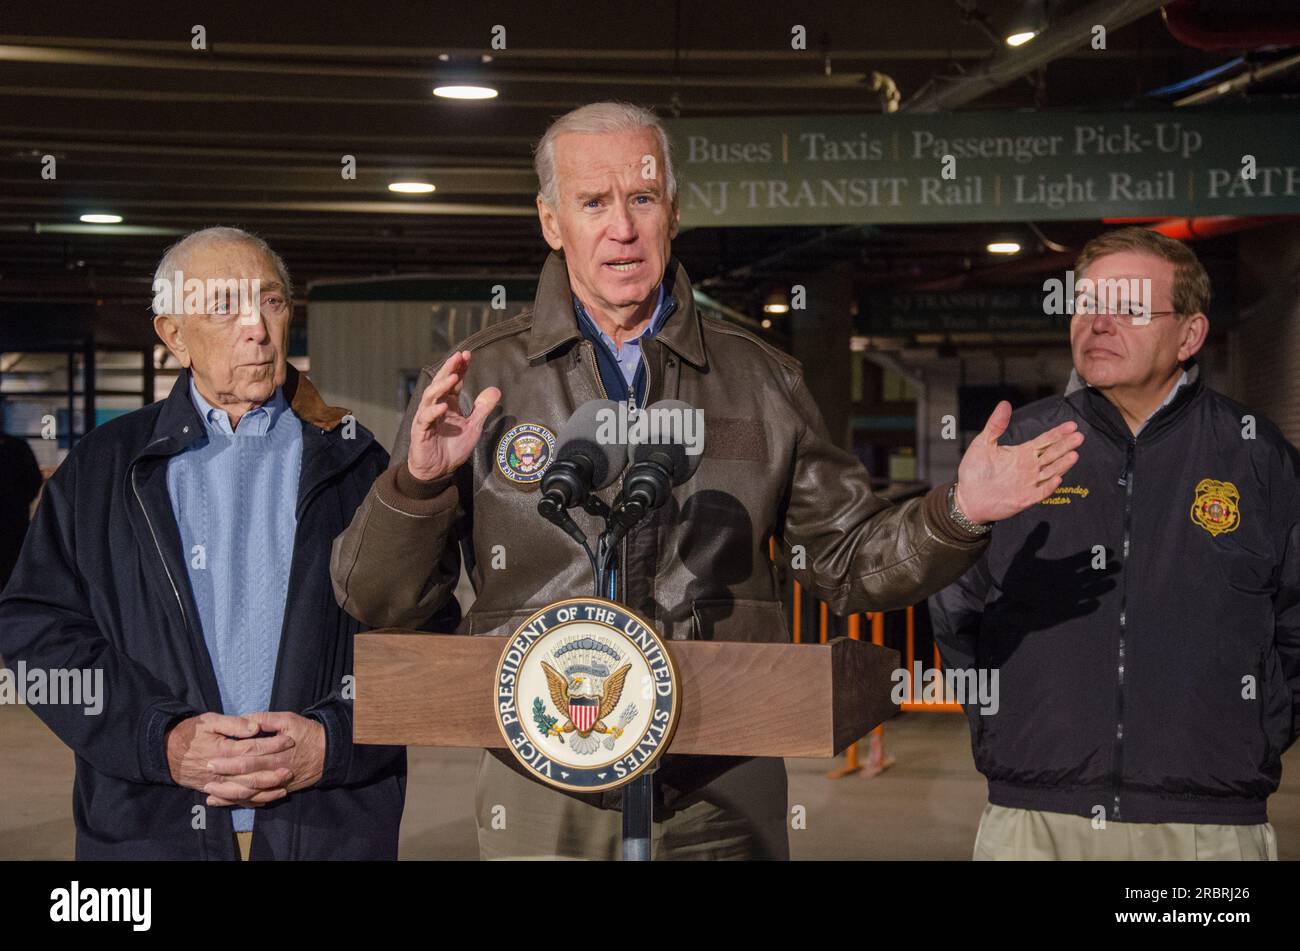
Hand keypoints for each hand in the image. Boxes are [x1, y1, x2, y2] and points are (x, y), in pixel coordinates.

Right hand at [165, 712, 295, 806]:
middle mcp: (220, 770)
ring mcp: (216, 783)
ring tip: (283, 788)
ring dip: (265, 791)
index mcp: (222, 750)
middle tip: (290, 769)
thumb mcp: (210, 721)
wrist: (166, 751)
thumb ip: (233, 724)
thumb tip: (255, 727)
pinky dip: (250, 802)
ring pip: (244, 792)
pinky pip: (233, 800)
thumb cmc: (190, 732)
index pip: (252, 749)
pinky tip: (264, 800)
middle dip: (272, 773)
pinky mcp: (213, 790)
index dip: (272, 745)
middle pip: (251, 775)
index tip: (289, 740)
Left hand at [202, 711, 325, 806]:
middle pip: (246, 777)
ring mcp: (277, 783)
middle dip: (224, 778)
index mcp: (276, 752)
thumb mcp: (290, 720)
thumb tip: (247, 720)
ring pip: (250, 793)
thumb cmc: (308, 733)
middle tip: (206, 776)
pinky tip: (226, 803)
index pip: (248, 757)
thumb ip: (267, 719)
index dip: (229, 760)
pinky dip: (241, 802)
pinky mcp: (279, 790)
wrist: (329, 753)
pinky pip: (258, 800)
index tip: (211, 759)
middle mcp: (275, 770)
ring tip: (210, 794)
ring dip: (229, 795)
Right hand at [407, 350, 500, 480]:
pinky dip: (433, 411)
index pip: (453, 382)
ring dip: (442, 385)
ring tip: (454, 376)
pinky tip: (444, 406)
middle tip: (459, 357)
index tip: (468, 355)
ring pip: (430, 396)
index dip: (460, 368)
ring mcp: (427, 418)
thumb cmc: (453, 448)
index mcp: (448, 404)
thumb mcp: (473, 427)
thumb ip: (482, 409)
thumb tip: (495, 390)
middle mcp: (436, 407)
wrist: (438, 471)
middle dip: (449, 368)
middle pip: (440, 383)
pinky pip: (425, 419)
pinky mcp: (421, 432)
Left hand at [955, 400, 1083, 524]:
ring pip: (1050, 472)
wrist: (966, 497)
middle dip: (1065, 446)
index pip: (1045, 441)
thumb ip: (995, 425)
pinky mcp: (1025, 499)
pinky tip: (1057, 478)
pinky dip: (1049, 487)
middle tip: (1079, 437)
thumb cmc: (974, 470)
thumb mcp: (983, 444)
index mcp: (1022, 453)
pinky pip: (1040, 493)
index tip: (1072, 425)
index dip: (1058, 433)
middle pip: (1052, 455)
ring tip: (1073, 454)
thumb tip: (1004, 404)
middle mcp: (1029, 467)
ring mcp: (1029, 483)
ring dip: (1062, 465)